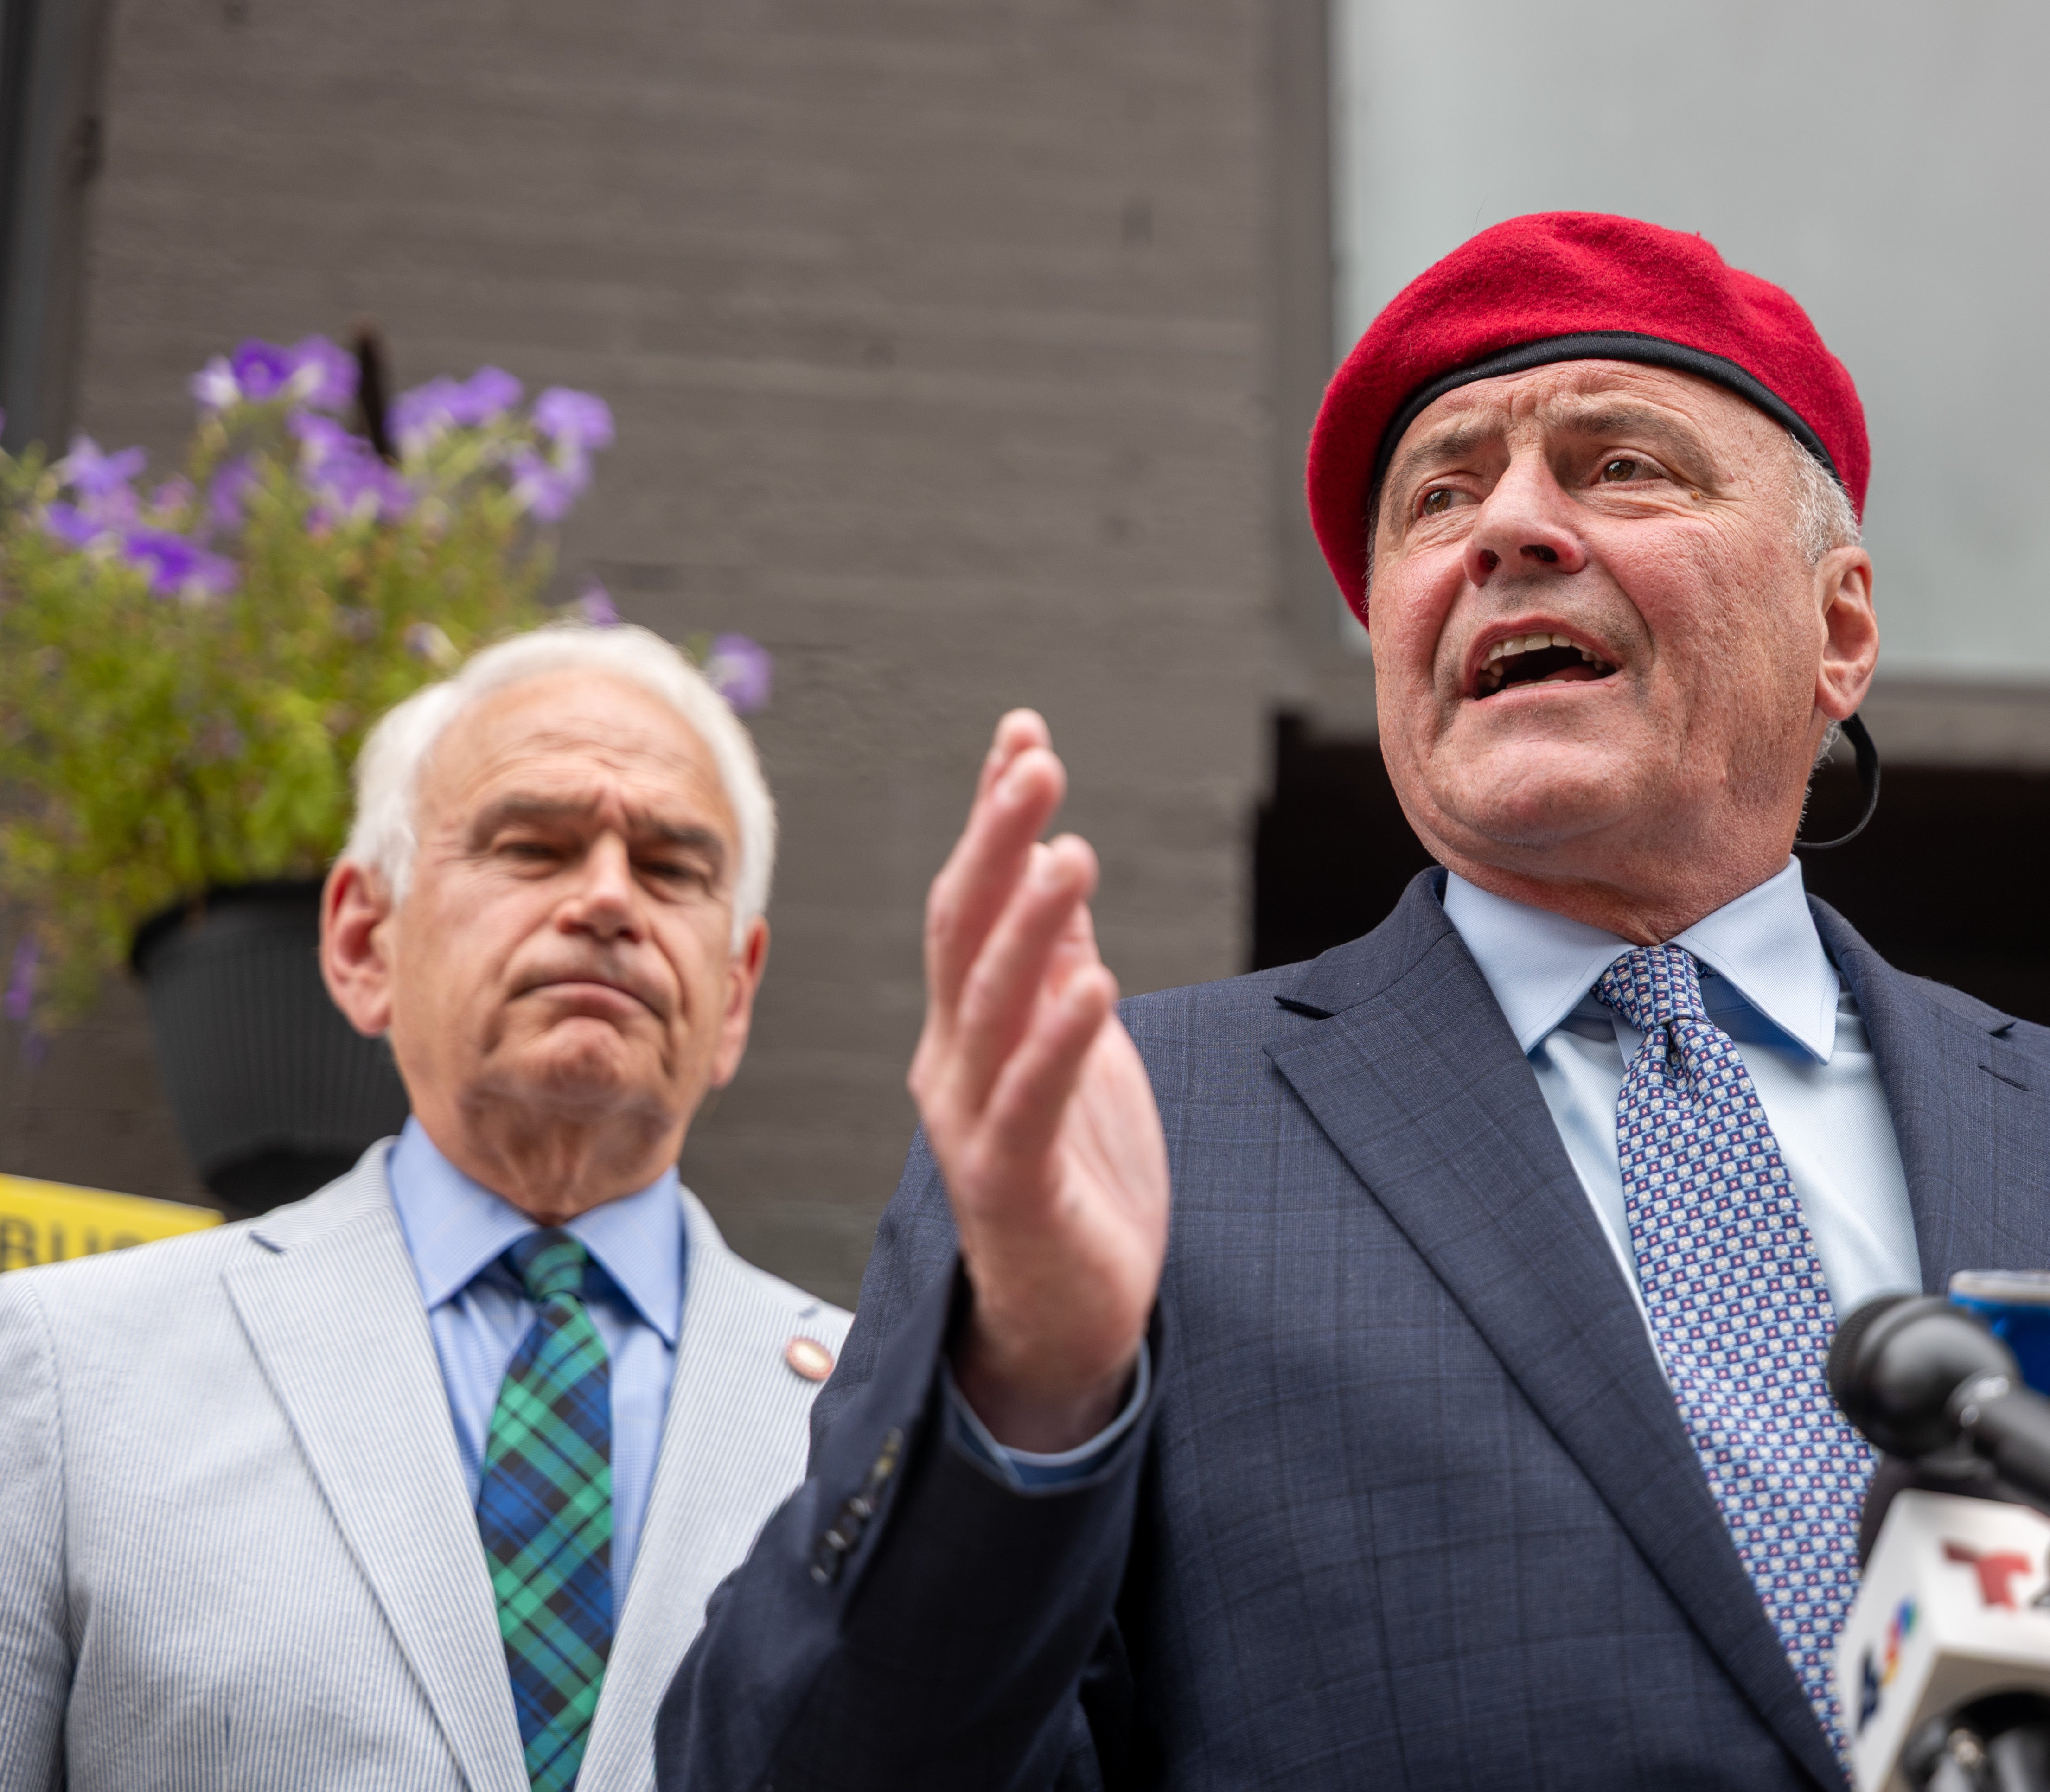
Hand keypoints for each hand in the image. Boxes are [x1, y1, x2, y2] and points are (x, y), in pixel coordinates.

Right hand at [910, 712, 1169, 1453]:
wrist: (1065, 1318)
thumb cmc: (1072, 1175)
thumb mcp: (1071, 1046)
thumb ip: (1056, 962)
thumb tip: (1055, 857)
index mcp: (965, 1026)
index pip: (970, 901)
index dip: (993, 817)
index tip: (1022, 731)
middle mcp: (951, 1064)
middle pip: (964, 934)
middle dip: (999, 843)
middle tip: (1038, 761)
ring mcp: (972, 1125)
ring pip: (991, 1008)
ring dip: (1030, 925)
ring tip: (1072, 851)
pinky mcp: (1012, 1187)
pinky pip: (1030, 1103)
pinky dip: (1059, 1042)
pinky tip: (1098, 982)